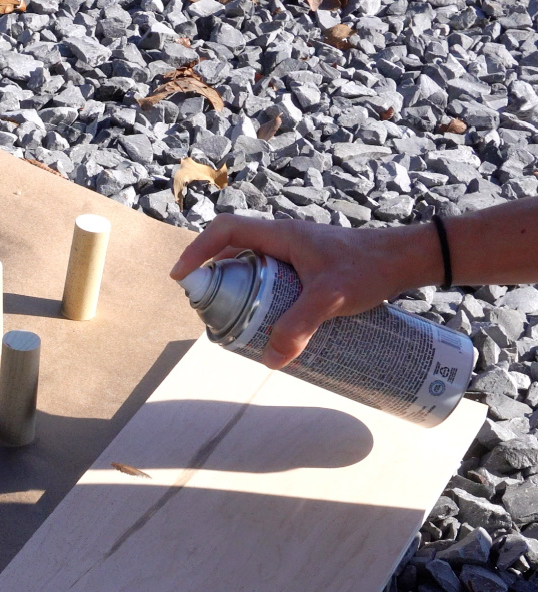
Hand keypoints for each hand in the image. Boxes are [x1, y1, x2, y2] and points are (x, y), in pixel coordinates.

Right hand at [168, 215, 436, 368]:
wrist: (409, 259)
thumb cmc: (371, 267)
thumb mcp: (332, 299)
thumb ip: (299, 327)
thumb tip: (270, 360)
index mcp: (280, 234)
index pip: (225, 231)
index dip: (197, 250)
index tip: (181, 276)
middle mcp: (283, 238)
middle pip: (232, 249)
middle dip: (213, 276)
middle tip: (207, 306)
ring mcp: (296, 251)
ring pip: (252, 264)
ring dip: (238, 287)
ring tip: (234, 318)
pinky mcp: (309, 265)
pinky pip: (271, 275)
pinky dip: (260, 294)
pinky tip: (269, 319)